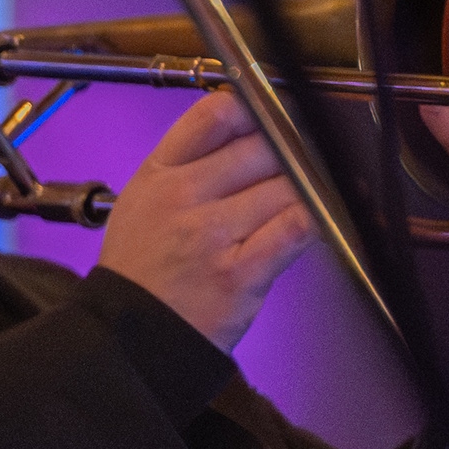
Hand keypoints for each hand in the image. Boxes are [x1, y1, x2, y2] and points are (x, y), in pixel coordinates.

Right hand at [95, 90, 317, 350]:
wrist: (130, 337)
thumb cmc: (142, 272)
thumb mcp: (143, 200)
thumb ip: (189, 163)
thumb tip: (249, 130)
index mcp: (161, 173)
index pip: (217, 114)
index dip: (258, 110)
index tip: (276, 121)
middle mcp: (184, 196)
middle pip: (263, 146)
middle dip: (292, 154)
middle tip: (304, 167)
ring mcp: (213, 234)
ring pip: (287, 184)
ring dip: (308, 190)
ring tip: (309, 200)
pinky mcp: (241, 272)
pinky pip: (296, 227)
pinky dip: (317, 219)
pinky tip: (319, 221)